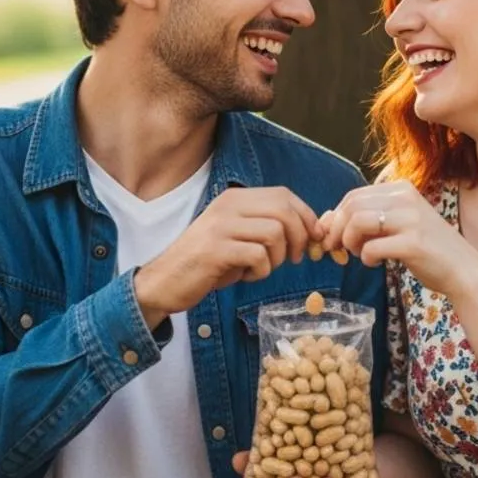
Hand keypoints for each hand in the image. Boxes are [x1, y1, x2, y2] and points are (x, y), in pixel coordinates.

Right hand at [135, 187, 319, 326]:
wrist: (164, 282)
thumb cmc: (208, 263)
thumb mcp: (239, 237)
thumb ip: (268, 228)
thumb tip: (313, 232)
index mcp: (235, 199)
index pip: (284, 195)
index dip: (306, 216)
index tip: (313, 238)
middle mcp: (227, 206)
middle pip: (284, 211)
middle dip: (300, 238)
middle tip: (295, 258)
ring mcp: (220, 226)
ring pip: (274, 233)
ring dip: (278, 258)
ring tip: (261, 268)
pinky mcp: (215, 250)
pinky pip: (258, 256)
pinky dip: (260, 272)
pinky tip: (245, 276)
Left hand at [320, 180, 477, 296]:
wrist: (462, 269)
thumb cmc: (426, 248)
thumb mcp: (397, 225)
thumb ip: (367, 219)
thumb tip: (326, 220)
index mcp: (401, 189)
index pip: (353, 196)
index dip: (335, 217)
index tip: (331, 237)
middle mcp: (405, 199)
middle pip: (351, 206)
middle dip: (336, 230)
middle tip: (336, 249)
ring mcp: (410, 220)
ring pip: (358, 222)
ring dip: (348, 242)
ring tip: (357, 254)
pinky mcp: (413, 243)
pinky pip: (372, 247)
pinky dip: (366, 257)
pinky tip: (374, 263)